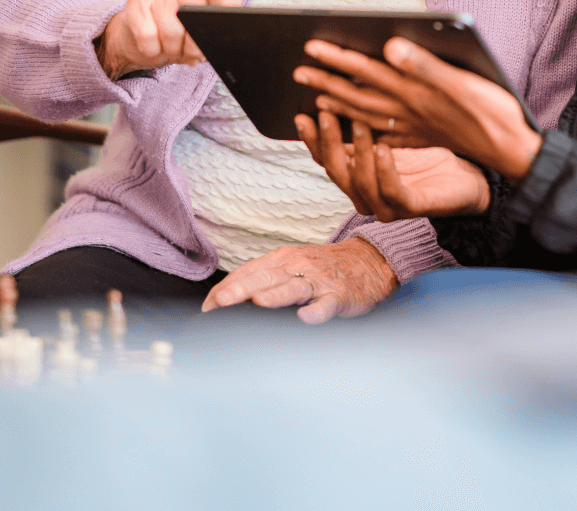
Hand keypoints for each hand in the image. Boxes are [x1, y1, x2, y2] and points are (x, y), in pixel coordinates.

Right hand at [95, 0, 241, 78]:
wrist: (142, 36)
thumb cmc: (180, 33)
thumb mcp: (201, 31)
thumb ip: (213, 34)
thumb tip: (219, 47)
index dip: (229, 10)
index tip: (228, 27)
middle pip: (196, 19)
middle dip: (196, 46)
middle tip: (194, 55)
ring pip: (171, 32)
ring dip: (173, 50)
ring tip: (173, 50)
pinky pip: (147, 35)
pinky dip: (152, 50)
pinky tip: (154, 47)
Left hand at [200, 237, 398, 322]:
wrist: (370, 259)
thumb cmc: (324, 267)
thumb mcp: (292, 265)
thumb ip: (263, 278)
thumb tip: (225, 299)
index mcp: (282, 259)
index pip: (246, 273)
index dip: (225, 290)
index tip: (206, 309)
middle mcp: (297, 266)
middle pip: (265, 278)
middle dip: (241, 289)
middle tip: (219, 303)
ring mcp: (319, 281)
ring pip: (293, 288)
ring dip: (275, 295)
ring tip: (257, 303)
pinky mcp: (339, 295)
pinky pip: (326, 304)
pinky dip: (316, 311)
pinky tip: (306, 317)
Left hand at [294, 37, 542, 180]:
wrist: (514, 152)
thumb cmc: (495, 115)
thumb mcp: (464, 84)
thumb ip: (425, 66)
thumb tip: (390, 47)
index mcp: (415, 95)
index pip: (368, 72)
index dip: (339, 59)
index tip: (312, 47)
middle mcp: (409, 112)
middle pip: (359, 96)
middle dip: (328, 82)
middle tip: (299, 71)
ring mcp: (415, 127)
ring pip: (367, 116)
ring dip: (340, 105)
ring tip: (316, 98)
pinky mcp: (426, 136)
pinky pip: (384, 133)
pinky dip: (365, 126)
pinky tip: (357, 126)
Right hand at [296, 113, 491, 220]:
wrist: (468, 177)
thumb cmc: (429, 154)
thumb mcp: (393, 132)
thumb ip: (365, 122)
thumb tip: (337, 92)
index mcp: (359, 176)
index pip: (326, 160)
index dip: (313, 140)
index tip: (303, 115)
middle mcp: (367, 195)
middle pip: (336, 172)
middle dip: (328, 143)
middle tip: (325, 114)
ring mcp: (388, 205)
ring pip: (361, 183)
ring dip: (358, 152)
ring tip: (359, 124)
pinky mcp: (413, 207)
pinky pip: (392, 192)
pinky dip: (385, 170)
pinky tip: (383, 149)